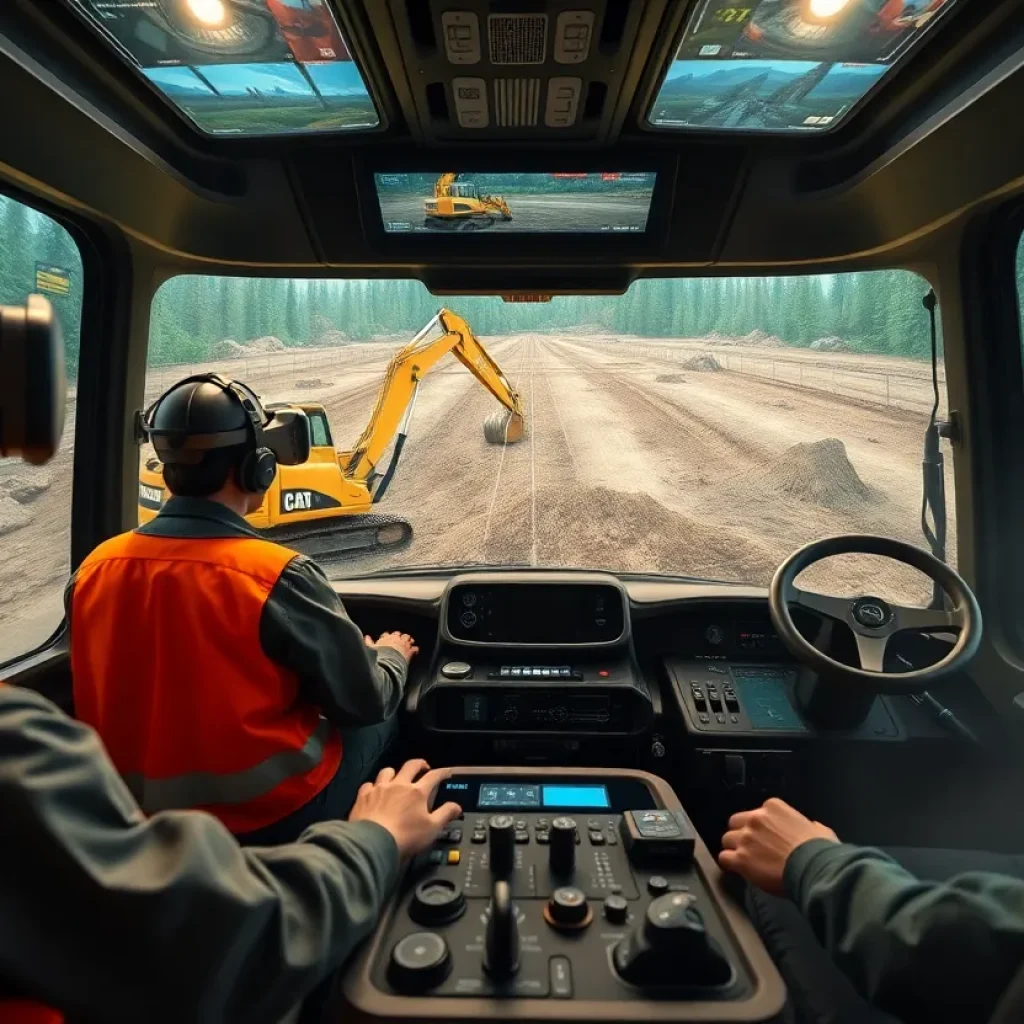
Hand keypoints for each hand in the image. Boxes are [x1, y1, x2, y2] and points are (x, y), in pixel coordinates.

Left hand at [349, 759, 460, 859]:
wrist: (373, 842)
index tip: (446, 772)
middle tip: (424, 767)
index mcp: (417, 792)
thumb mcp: (432, 828)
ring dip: (395, 772)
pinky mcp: (364, 796)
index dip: (442, 772)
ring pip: (388, 771)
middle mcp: (399, 785)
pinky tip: (374, 791)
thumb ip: (445, 814)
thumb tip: (456, 807)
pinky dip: (373, 786)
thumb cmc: (405, 836)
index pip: (434, 776)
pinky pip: (369, 784)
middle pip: (411, 766)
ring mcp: (380, 789)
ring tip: (397, 778)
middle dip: (420, 764)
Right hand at [367, 632, 418, 662]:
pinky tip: (416, 650)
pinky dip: (415, 649)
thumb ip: (368, 642)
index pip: (387, 635)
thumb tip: (366, 637)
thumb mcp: (370, 648)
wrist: (388, 663)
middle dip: (400, 636)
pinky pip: (414, 648)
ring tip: (410, 642)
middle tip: (401, 639)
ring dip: (408, 640)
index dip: (389, 636)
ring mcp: (403, 645)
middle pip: (399, 635)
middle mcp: (395, 640)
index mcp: (386, 638)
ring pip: (408, 639)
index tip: (389, 637)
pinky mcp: (409, 652)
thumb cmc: (378, 656)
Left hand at [718, 797, 838, 895]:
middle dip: (741, 834)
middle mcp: (755, 818)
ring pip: (727, 839)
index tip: (765, 837)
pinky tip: (736, 869)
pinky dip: (729, 863)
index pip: (756, 813)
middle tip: (750, 848)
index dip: (759, 827)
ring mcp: (746, 838)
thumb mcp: (818, 828)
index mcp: (773, 807)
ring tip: (744, 860)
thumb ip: (807, 825)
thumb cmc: (819, 850)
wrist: (813, 867)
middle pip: (736, 823)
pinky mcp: (740, 858)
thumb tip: (811, 827)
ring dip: (734, 849)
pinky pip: (724, 858)